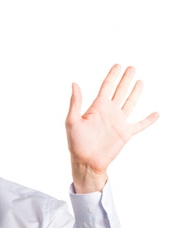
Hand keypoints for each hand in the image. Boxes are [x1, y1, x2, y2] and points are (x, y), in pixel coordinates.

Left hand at [65, 64, 158, 192]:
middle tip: (132, 67)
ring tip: (140, 81)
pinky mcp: (125, 133)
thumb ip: (75, 103)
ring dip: (135, 92)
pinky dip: (148, 120)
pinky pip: (140, 125)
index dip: (112, 75)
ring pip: (130, 103)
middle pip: (120, 91)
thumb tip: (74, 83)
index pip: (107, 86)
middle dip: (126, 79)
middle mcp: (109, 112)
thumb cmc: (76, 144)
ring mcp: (118, 122)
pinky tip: (156, 114)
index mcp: (97, 107)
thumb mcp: (72, 121)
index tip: (118, 65)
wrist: (86, 162)